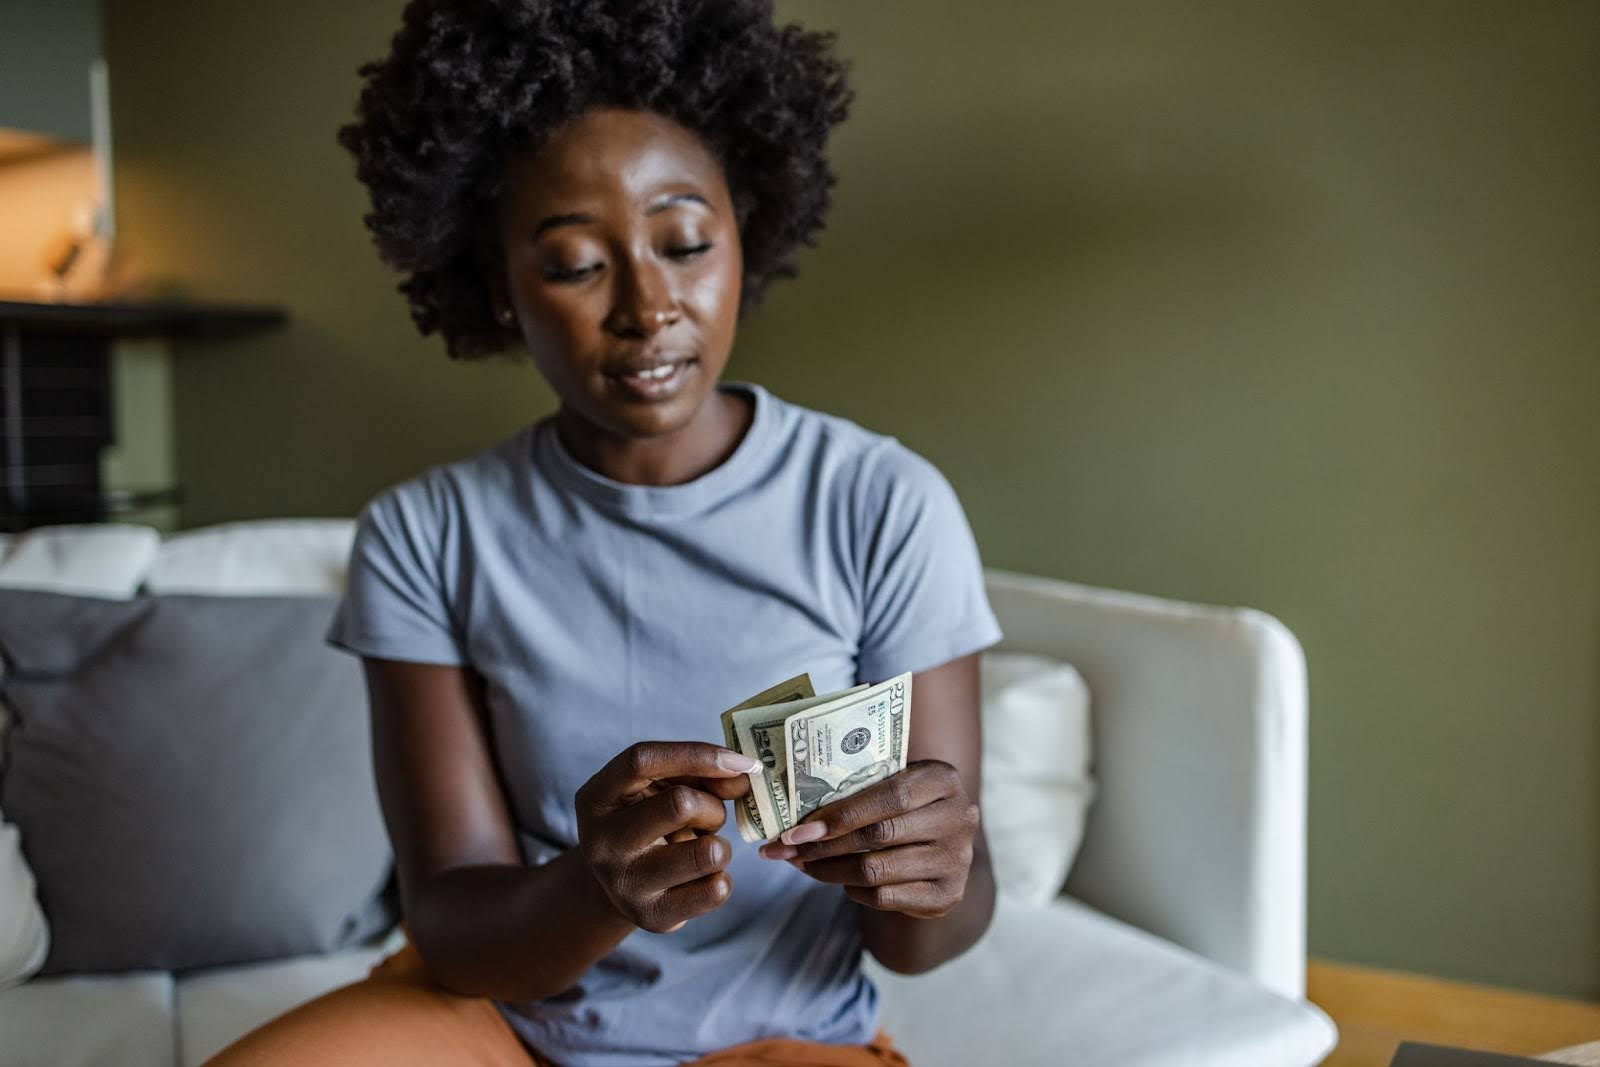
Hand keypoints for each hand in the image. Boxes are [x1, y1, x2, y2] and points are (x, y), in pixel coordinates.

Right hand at [575, 741, 759, 932]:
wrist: (622, 886)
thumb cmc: (649, 823)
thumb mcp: (660, 789)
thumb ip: (700, 775)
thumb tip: (744, 776)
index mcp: (596, 798)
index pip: (643, 760)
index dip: (698, 754)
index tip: (742, 762)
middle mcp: (602, 842)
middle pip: (680, 804)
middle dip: (712, 808)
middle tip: (710, 818)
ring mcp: (624, 883)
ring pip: (706, 852)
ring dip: (720, 845)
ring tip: (706, 848)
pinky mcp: (652, 916)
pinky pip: (715, 890)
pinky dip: (722, 878)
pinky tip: (704, 876)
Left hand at [759, 760, 979, 918]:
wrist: (941, 847)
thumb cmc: (903, 807)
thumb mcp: (893, 782)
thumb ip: (856, 788)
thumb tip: (790, 813)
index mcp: (943, 779)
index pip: (889, 797)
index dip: (841, 815)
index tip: (796, 830)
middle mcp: (959, 818)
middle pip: (879, 835)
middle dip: (825, 845)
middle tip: (786, 850)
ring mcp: (956, 860)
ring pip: (877, 870)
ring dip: (830, 870)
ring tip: (803, 864)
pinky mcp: (946, 894)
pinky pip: (885, 896)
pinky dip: (853, 890)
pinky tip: (840, 880)